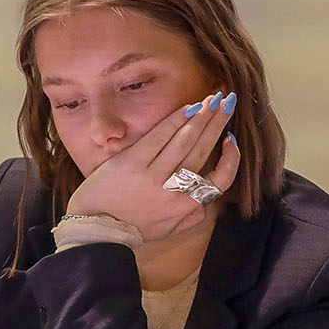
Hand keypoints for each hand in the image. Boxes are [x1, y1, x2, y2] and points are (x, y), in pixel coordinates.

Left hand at [66, 91, 240, 241]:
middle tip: (228, 102)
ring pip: (186, 139)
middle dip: (218, 122)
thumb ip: (190, 218)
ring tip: (213, 98)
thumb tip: (206, 203)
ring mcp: (153, 175)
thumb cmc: (131, 229)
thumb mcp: (167, 231)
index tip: (230, 141)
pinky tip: (187, 107)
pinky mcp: (133, 163)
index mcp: (185, 207)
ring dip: (202, 115)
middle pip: (203, 149)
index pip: (221, 179)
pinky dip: (176, 119)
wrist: (96, 230)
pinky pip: (160, 136)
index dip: (231, 158)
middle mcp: (173, 191)